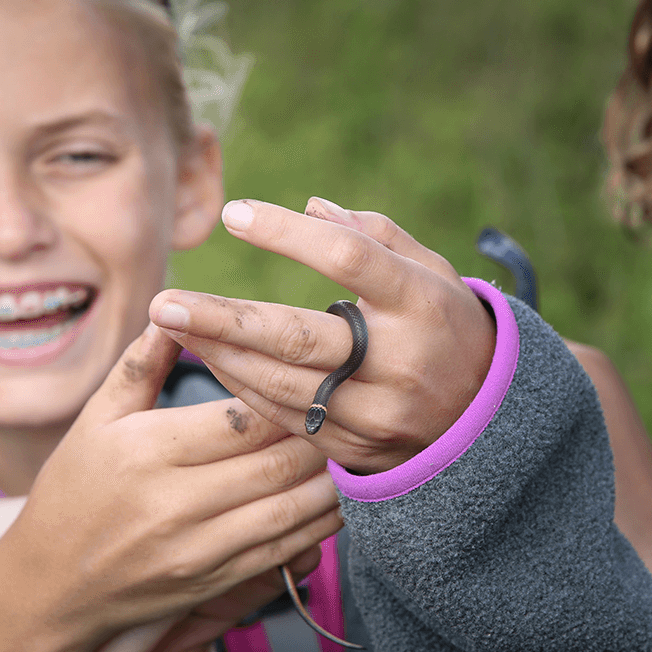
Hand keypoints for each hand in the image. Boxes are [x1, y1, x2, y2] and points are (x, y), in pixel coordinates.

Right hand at [0, 325, 341, 651]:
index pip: (241, 418)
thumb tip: (175, 307)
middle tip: (345, 407)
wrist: (50, 586)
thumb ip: (140, 364)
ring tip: (349, 447)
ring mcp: (199, 549)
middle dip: (319, 433)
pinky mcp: (215, 582)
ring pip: (292, 508)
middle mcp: (176, 502)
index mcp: (149, 450)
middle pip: (277, 461)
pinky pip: (285, 551)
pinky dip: (319, 523)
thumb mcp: (96, 418)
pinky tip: (333, 495)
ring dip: (330, 478)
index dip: (286, 396)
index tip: (309, 376)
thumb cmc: (73, 489)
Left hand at [149, 198, 496, 474]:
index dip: (288, 234)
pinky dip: (242, 387)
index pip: (347, 258)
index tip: (234, 214)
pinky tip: (210, 358)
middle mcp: (400, 360)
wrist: (487, 422)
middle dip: (224, 319)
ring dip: (220, 354)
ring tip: (173, 324)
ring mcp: (378, 411)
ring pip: (282, 384)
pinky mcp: (358, 447)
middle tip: (165, 302)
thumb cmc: (447, 325)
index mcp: (421, 303)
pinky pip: (286, 418)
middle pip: (298, 336)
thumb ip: (374, 234)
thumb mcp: (430, 271)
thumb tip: (309, 204)